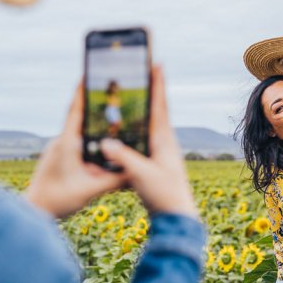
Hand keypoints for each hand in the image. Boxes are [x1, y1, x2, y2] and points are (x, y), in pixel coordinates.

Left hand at [25, 84, 124, 217]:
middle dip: (94, 109)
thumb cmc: (57, 200)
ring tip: (112, 122)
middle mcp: (61, 143)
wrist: (34, 212)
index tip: (87, 73)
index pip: (75, 111)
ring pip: (79, 135)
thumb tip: (135, 173)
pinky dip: (90, 145)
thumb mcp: (90, 190)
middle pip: (80, 120)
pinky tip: (102, 150)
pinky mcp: (58, 161)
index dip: (82, 92)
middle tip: (111, 96)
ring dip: (93, 129)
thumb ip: (114, 181)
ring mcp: (58, 152)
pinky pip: (76, 147)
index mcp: (66, 144)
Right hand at [100, 66, 198, 217]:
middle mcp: (164, 144)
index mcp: (164, 141)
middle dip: (151, 91)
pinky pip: (144, 140)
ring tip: (135, 95)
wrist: (177, 218)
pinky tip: (127, 130)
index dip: (157, 85)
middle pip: (156, 111)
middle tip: (145, 73)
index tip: (157, 63)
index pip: (160, 106)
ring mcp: (160, 153)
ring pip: (150, 125)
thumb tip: (105, 143)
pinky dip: (136, 130)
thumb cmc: (165, 196)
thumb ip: (124, 159)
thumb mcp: (142, 175)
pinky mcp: (155, 164)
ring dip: (144, 109)